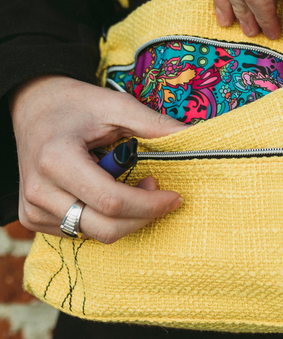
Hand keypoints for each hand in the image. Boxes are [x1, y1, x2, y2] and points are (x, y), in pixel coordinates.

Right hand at [9, 75, 184, 243]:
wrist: (34, 105)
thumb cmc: (76, 104)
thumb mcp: (116, 105)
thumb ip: (154, 125)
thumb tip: (195, 137)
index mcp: (57, 160)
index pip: (112, 201)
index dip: (150, 204)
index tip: (175, 196)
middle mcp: (39, 190)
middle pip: (104, 227)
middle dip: (142, 215)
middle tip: (155, 189)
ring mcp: (32, 208)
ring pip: (93, 234)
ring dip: (123, 217)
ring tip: (130, 184)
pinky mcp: (32, 218)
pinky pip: (78, 232)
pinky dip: (102, 217)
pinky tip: (105, 192)